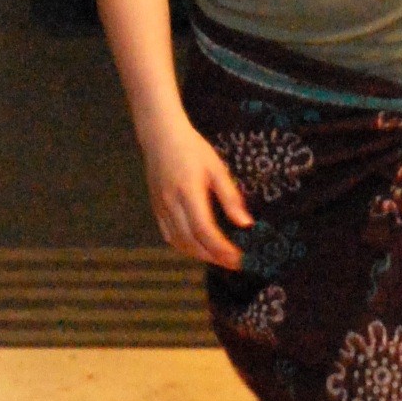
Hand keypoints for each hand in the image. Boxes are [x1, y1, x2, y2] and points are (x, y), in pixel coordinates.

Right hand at [143, 124, 252, 267]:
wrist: (161, 136)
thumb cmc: (192, 149)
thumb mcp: (217, 168)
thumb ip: (230, 197)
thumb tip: (246, 223)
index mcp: (188, 192)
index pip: (204, 230)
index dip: (221, 249)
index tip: (239, 258)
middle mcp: (171, 204)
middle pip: (191, 242)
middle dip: (214, 257)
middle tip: (234, 263)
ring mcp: (161, 208)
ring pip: (179, 242)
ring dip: (200, 255)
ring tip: (220, 259)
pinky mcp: (156, 209)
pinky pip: (169, 236)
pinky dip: (185, 247)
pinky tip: (199, 248)